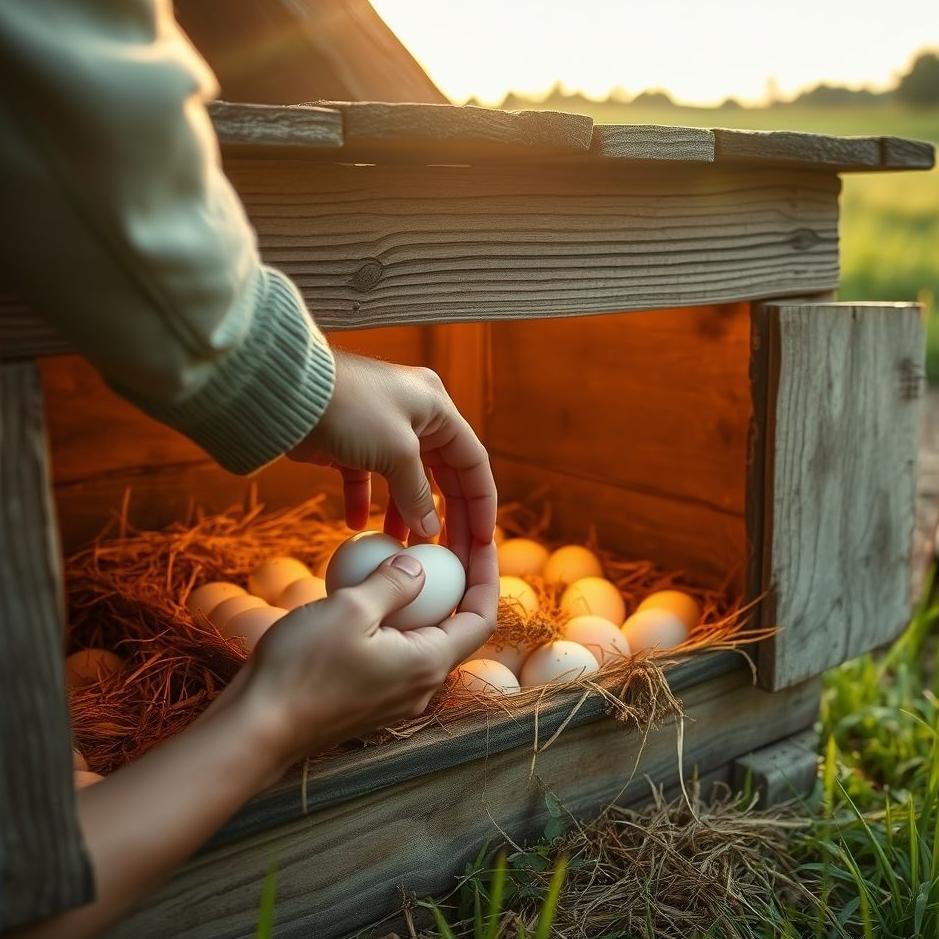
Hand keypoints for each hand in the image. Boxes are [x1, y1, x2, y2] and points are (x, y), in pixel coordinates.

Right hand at [230, 542, 497, 769]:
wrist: (255, 729)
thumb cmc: (302, 668)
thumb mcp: (350, 609)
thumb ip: (394, 583)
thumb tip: (418, 565)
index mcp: (428, 665)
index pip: (481, 617)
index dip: (487, 575)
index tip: (480, 539)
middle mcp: (422, 687)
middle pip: (455, 627)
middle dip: (455, 583)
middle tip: (441, 542)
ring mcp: (395, 699)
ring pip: (422, 640)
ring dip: (420, 601)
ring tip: (405, 559)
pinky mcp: (369, 701)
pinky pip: (394, 653)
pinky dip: (392, 621)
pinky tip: (366, 594)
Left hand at [289, 350, 496, 564]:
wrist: (285, 391)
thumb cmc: (350, 409)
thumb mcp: (396, 451)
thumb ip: (417, 493)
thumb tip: (430, 529)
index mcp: (438, 408)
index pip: (473, 463)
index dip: (481, 503)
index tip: (483, 541)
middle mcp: (416, 416)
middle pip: (443, 476)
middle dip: (445, 517)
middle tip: (447, 557)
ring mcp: (383, 429)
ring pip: (405, 481)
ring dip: (405, 515)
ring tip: (401, 549)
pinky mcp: (351, 443)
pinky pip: (368, 479)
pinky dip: (367, 503)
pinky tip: (358, 527)